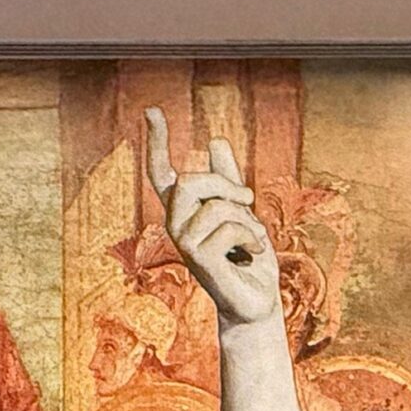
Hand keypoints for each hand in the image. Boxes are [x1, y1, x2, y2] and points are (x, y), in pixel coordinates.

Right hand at [145, 107, 279, 326]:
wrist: (258, 300)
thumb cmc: (249, 259)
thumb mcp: (243, 212)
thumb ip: (229, 180)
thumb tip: (215, 140)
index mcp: (184, 211)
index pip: (162, 172)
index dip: (156, 142)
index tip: (152, 110)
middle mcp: (175, 224)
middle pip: (189, 181)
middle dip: (225, 184)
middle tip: (248, 201)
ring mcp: (184, 242)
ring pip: (217, 205)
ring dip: (247, 219)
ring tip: (252, 240)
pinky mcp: (198, 259)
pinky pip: (230, 227)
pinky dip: (252, 237)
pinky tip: (253, 253)